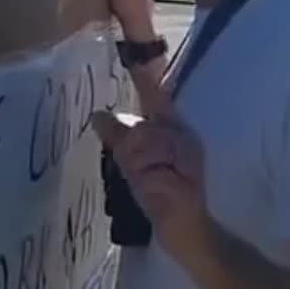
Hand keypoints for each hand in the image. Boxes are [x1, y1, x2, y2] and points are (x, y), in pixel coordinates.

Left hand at [91, 90, 207, 255]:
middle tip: (145, 177)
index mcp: (174, 130)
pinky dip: (150, 188)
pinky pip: (152, 177)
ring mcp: (189, 160)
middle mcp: (186, 138)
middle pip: (139, 131)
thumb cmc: (164, 198)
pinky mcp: (186, 184)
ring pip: (143, 151)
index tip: (134, 51)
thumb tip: (98, 116)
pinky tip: (160, 196)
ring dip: (140, 174)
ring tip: (156, 187)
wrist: (192, 237)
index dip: (145, 76)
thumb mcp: (137, 166)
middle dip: (131, 156)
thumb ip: (122, 139)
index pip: (156, 97)